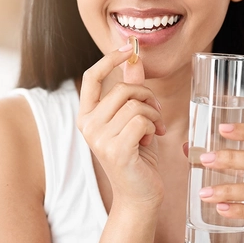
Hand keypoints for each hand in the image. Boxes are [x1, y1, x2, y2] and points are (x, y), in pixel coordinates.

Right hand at [77, 46, 165, 208]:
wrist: (139, 194)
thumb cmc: (137, 157)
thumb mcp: (133, 121)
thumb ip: (131, 93)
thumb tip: (134, 62)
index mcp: (88, 116)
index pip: (92, 77)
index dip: (109, 59)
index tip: (128, 48)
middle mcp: (87, 125)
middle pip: (122, 88)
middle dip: (147, 97)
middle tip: (156, 113)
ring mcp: (99, 138)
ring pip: (134, 104)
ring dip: (153, 114)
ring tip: (154, 130)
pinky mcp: (115, 149)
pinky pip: (141, 120)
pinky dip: (153, 126)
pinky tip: (151, 140)